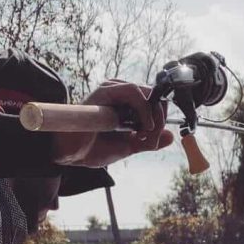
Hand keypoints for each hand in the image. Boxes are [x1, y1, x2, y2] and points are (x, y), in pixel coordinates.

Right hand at [51, 82, 173, 167]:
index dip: (162, 118)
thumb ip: (149, 141)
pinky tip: (142, 127)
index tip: (154, 139)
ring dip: (153, 117)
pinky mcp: (106, 90)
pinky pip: (134, 92)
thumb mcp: (130, 146)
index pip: (155, 101)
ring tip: (143, 135)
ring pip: (148, 93)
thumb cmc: (95, 147)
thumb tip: (171, 137)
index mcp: (127, 104)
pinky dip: (144, 110)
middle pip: (154, 96)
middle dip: (160, 119)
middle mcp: (121, 93)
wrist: (72, 153)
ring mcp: (114, 90)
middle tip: (150, 138)